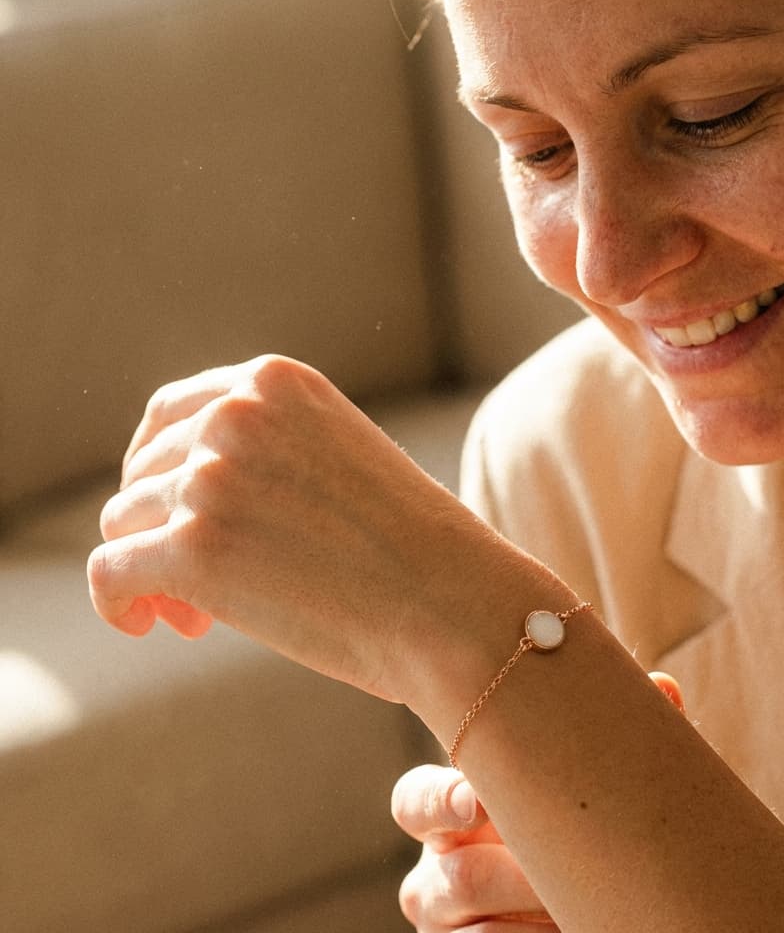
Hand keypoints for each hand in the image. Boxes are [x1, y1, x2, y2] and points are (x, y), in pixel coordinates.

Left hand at [87, 355, 479, 701]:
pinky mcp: (193, 548)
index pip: (171, 413)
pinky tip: (149, 624)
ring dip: (152, 567)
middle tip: (199, 585)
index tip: (175, 514)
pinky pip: (109, 572)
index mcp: (275, 381)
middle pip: (144, 470)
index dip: (158, 469)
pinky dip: (116, 601)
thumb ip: (269, 452)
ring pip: (125, 519)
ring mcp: (210, 477)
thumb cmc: (410, 546)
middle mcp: (235, 414)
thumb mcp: (339, 457)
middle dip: (160, 526)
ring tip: (198, 616)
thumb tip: (178, 499)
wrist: (450, 602)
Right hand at [391, 675, 682, 931]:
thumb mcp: (589, 784)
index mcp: (455, 806)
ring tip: (570, 905)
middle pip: (453, 876)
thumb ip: (612, 742)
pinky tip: (564, 929)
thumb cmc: (579, 819)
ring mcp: (449, 919)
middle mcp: (441, 864)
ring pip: (471, 926)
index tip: (480, 802)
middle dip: (510, 875)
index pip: (414, 802)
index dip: (441, 802)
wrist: (591, 892)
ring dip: (526, 917)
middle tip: (552, 869)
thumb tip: (664, 688)